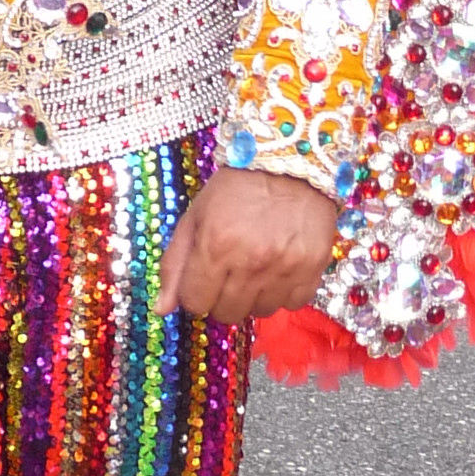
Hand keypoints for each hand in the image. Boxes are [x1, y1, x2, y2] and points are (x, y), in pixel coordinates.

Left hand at [154, 167, 338, 325]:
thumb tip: (162, 309)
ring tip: (257, 265)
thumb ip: (175, 263)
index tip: (204, 276)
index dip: (196, 291)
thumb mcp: (196, 215)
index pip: (195, 303)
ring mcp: (285, 267)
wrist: (290, 162)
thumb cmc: (237, 187)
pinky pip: (293, 303)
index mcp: (215, 246)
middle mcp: (251, 261)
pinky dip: (284, 291)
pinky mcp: (313, 268)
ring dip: (254, 295)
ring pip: (260, 312)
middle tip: (230, 269)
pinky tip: (280, 267)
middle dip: (222, 296)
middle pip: (227, 313)